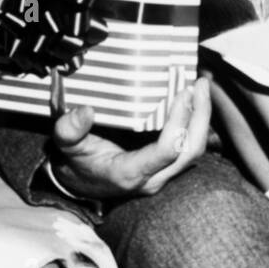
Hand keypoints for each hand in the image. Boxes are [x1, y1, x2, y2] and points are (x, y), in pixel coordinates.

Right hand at [48, 78, 210, 201]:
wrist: (80, 183)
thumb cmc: (77, 162)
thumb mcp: (66, 145)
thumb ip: (69, 130)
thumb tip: (85, 111)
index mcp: (130, 173)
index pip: (167, 151)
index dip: (179, 121)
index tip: (182, 92)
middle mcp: (152, 178)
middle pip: (190, 150)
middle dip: (200, 115)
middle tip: (200, 83)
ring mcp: (162, 175)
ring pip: (195, 150)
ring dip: (202, 118)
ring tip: (201, 87)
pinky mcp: (167, 167)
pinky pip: (189, 147)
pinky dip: (196, 122)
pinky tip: (194, 100)